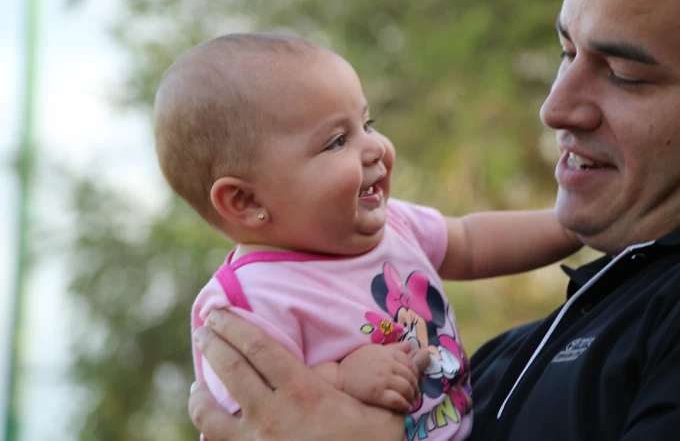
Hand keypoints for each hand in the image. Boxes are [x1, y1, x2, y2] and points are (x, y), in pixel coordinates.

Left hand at [188, 310, 430, 440]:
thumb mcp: (384, 417)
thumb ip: (391, 381)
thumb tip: (421, 352)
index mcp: (303, 393)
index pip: (258, 347)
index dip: (234, 325)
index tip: (219, 311)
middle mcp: (271, 416)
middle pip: (230, 369)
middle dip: (212, 343)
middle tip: (204, 328)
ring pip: (209, 412)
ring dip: (198, 393)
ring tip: (196, 384)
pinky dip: (207, 432)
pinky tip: (210, 427)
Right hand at [337, 342, 421, 412]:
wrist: (338, 379)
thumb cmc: (354, 364)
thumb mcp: (373, 350)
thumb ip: (392, 348)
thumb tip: (409, 345)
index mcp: (387, 354)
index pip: (409, 363)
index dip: (415, 372)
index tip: (414, 380)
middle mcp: (387, 365)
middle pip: (410, 376)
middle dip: (415, 387)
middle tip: (416, 395)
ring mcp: (383, 379)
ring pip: (406, 388)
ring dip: (412, 397)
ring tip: (412, 402)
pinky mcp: (377, 394)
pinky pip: (397, 400)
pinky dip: (405, 405)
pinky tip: (406, 408)